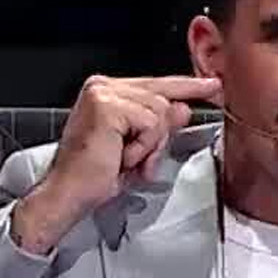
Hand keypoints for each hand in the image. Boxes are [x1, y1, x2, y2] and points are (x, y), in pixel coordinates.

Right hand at [12, 75, 222, 252]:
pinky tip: (121, 157)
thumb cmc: (94, 175)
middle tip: (133, 157)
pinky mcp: (108, 107)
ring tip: (124, 159)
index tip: (210, 85)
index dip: (186, 87)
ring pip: (159, 112)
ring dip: (148, 145)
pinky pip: (150, 124)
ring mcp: (103, 94)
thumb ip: (161, 125)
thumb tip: (183, 109)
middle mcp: (102, 87)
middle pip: (162, 97)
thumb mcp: (138, 147)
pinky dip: (142, 148)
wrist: (67, 194)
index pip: (156, 84)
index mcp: (106, 92)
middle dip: (159, 135)